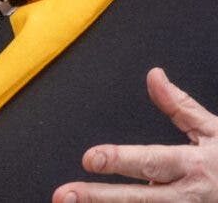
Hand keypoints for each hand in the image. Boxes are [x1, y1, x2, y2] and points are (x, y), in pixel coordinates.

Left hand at [52, 67, 217, 201]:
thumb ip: (181, 108)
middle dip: (99, 198)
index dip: (119, 160)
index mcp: (194, 166)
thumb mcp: (216, 131)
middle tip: (64, 195)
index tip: (88, 158)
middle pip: (140, 200)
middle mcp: (191, 197)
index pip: (151, 161)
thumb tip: (153, 76)